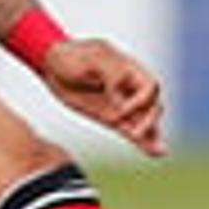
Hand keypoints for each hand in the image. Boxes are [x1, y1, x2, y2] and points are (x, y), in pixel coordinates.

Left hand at [39, 36, 168, 158]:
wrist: (52, 65)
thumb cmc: (72, 56)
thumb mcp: (92, 58)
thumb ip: (111, 73)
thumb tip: (120, 98)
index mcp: (130, 69)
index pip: (150, 86)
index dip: (141, 100)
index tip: (121, 108)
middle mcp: (129, 87)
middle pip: (153, 105)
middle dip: (149, 121)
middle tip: (135, 133)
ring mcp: (121, 103)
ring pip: (145, 120)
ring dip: (152, 134)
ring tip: (156, 150)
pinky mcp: (110, 117)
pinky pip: (130, 130)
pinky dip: (143, 142)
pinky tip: (155, 152)